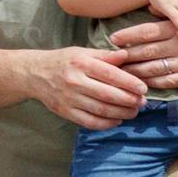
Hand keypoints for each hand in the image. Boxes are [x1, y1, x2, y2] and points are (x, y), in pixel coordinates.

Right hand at [30, 46, 147, 130]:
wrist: (34, 73)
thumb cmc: (63, 61)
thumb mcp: (83, 53)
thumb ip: (105, 56)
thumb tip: (127, 56)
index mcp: (80, 63)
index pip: (111, 74)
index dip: (130, 83)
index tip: (143, 89)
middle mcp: (74, 81)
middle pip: (108, 95)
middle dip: (130, 100)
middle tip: (142, 102)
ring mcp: (69, 98)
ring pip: (102, 110)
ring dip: (122, 113)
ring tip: (133, 111)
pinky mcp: (65, 112)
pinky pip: (91, 122)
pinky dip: (107, 124)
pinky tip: (117, 120)